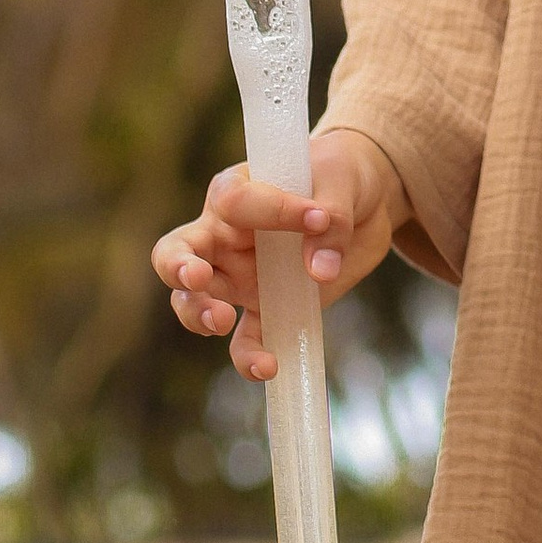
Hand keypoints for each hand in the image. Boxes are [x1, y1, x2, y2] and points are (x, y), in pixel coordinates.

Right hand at [153, 126, 403, 381]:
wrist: (364, 203)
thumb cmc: (338, 176)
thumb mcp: (342, 182)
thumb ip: (333, 220)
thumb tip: (319, 270)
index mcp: (238, 190)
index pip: (236, 202)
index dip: (272, 210)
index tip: (319, 217)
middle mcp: (225, 235)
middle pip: (177, 251)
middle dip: (178, 267)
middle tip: (195, 278)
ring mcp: (237, 275)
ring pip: (195, 301)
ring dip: (199, 314)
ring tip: (222, 321)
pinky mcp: (263, 306)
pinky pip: (246, 338)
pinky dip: (250, 355)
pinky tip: (268, 366)